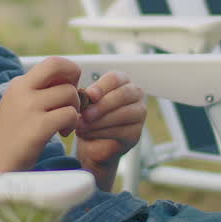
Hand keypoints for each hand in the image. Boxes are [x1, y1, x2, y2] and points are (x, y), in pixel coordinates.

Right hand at [0, 56, 81, 174]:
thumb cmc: (8, 141)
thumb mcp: (18, 108)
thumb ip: (38, 94)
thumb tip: (68, 84)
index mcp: (18, 85)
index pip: (52, 63)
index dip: (68, 72)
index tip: (67, 90)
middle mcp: (22, 90)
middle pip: (58, 65)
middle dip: (74, 79)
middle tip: (71, 100)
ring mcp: (29, 107)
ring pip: (69, 93)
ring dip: (74, 109)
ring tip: (64, 125)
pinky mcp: (38, 126)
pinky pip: (69, 114)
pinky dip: (71, 124)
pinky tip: (61, 134)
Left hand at [75, 71, 145, 189]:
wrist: (92, 142)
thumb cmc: (89, 115)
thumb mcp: (86, 103)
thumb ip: (87, 97)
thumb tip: (86, 95)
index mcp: (122, 81)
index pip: (115, 79)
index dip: (101, 87)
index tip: (88, 95)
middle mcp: (135, 94)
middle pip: (122, 95)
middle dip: (102, 105)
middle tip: (84, 114)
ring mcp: (139, 114)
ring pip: (123, 114)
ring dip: (99, 121)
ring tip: (81, 126)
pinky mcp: (136, 133)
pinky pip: (121, 131)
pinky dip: (101, 132)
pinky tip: (87, 133)